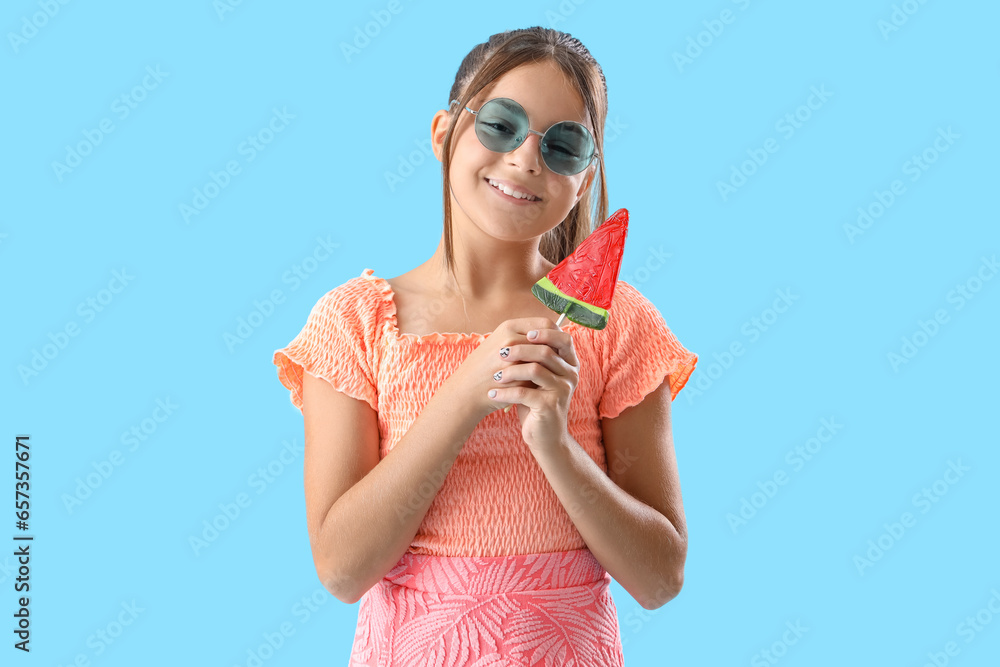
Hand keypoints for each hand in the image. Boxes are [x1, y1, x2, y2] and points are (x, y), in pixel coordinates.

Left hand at [486, 318, 578, 454]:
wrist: (545, 436)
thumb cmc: (537, 402)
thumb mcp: (539, 377)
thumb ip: (536, 356)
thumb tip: (518, 332)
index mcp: (570, 364)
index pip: (563, 339)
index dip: (544, 333)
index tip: (523, 334)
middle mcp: (571, 375)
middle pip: (546, 352)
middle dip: (519, 350)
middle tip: (500, 353)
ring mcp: (562, 390)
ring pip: (534, 370)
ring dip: (510, 371)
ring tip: (495, 377)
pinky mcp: (550, 406)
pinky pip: (524, 393)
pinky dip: (505, 393)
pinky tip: (493, 395)